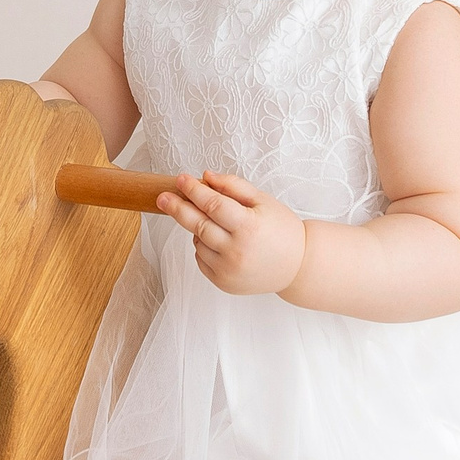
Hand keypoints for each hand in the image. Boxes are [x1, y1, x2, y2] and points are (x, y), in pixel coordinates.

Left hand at [157, 170, 306, 297]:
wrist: (297, 266)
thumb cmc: (282, 229)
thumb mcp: (263, 201)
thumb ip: (233, 186)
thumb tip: (205, 176)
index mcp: (249, 227)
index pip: (213, 205)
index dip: (194, 191)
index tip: (181, 179)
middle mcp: (237, 251)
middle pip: (198, 225)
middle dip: (177, 208)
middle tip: (162, 197)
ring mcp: (228, 270)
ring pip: (198, 242)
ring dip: (198, 228)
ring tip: (217, 223)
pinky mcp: (223, 283)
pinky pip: (201, 259)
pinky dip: (203, 246)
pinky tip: (220, 241)